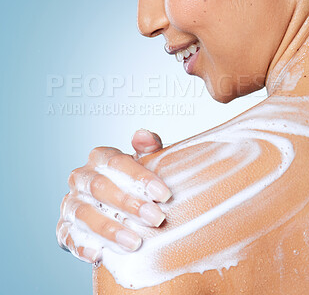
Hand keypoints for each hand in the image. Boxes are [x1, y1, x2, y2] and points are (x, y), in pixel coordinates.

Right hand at [56, 129, 170, 263]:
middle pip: (100, 187)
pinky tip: (99, 255)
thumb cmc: (133, 183)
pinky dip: (82, 246)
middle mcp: (81, 178)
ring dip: (109, 229)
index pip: (115, 162)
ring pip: (84, 213)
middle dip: (129, 204)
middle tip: (156, 218)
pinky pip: (68, 237)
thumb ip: (148, 148)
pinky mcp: (64, 228)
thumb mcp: (144, 164)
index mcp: (99, 158)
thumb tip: (142, 135)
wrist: (117, 208)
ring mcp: (71, 203)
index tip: (163, 194)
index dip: (139, 176)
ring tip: (135, 242)